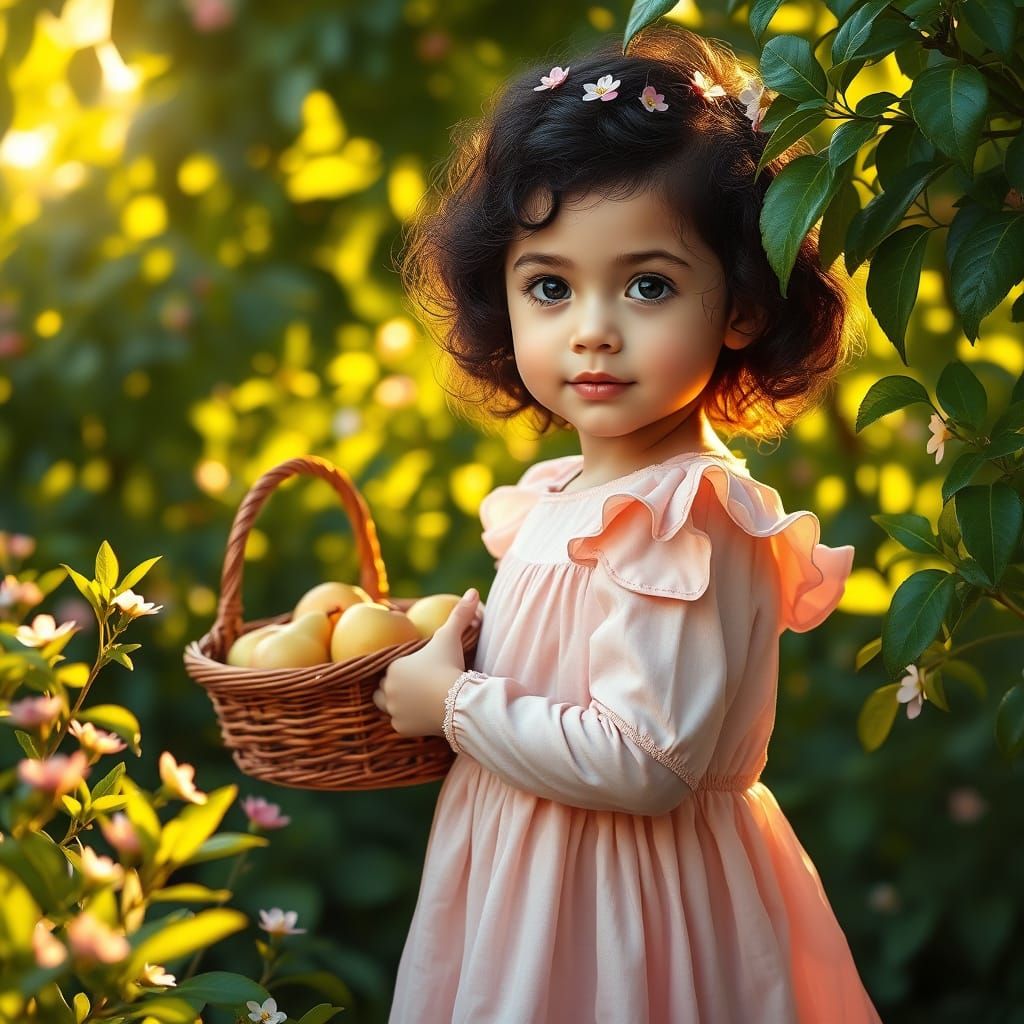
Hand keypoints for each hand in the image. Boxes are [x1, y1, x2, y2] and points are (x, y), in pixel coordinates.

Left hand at [372, 589, 480, 737]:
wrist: (457, 701)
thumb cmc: (449, 666)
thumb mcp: (451, 637)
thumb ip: (459, 615)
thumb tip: (472, 590)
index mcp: (394, 667)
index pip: (390, 667)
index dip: (402, 669)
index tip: (418, 670)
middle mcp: (387, 688)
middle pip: (383, 687)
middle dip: (394, 686)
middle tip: (415, 685)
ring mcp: (393, 710)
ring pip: (386, 706)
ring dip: (396, 703)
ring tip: (414, 700)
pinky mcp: (402, 728)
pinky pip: (399, 724)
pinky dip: (408, 721)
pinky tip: (420, 716)